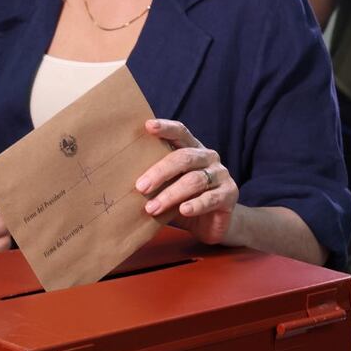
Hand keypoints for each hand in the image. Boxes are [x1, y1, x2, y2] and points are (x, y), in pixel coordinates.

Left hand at [136, 119, 238, 244]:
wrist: (214, 224)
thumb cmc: (184, 201)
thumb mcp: (169, 188)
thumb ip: (155, 181)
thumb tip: (121, 180)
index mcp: (192, 149)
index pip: (181, 133)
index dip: (166, 128)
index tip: (148, 126)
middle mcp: (208, 157)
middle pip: (184, 158)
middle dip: (160, 172)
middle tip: (140, 187)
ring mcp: (221, 175)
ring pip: (194, 180)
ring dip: (171, 195)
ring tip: (152, 208)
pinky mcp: (229, 194)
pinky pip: (210, 198)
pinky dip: (195, 205)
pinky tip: (183, 210)